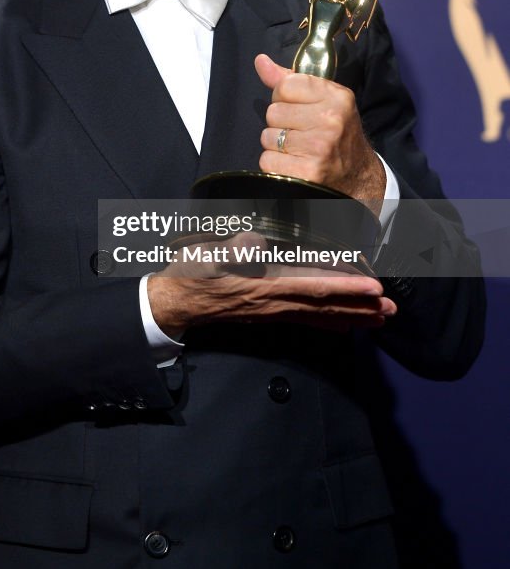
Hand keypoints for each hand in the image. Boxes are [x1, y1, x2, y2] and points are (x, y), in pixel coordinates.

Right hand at [147, 269, 396, 335]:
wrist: (175, 302)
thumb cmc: (192, 274)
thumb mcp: (207, 256)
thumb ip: (233, 249)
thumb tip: (256, 241)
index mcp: (264, 285)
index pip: (313, 287)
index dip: (346, 287)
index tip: (374, 287)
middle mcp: (274, 302)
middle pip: (325, 307)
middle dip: (359, 308)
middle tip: (392, 309)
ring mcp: (272, 311)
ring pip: (319, 317)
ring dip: (351, 318)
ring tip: (380, 319)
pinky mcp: (268, 313)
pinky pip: (305, 319)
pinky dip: (329, 323)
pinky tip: (344, 327)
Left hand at [254, 53, 384, 206]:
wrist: (358, 174)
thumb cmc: (337, 132)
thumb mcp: (324, 99)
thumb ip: (290, 80)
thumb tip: (260, 61)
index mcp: (336, 97)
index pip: (285, 86)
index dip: (284, 97)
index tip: (298, 107)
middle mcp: (330, 120)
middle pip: (273, 112)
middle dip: (280, 123)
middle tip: (301, 131)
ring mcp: (318, 148)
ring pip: (267, 137)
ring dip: (276, 145)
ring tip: (298, 148)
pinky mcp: (306, 173)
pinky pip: (267, 160)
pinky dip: (275, 165)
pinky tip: (295, 163)